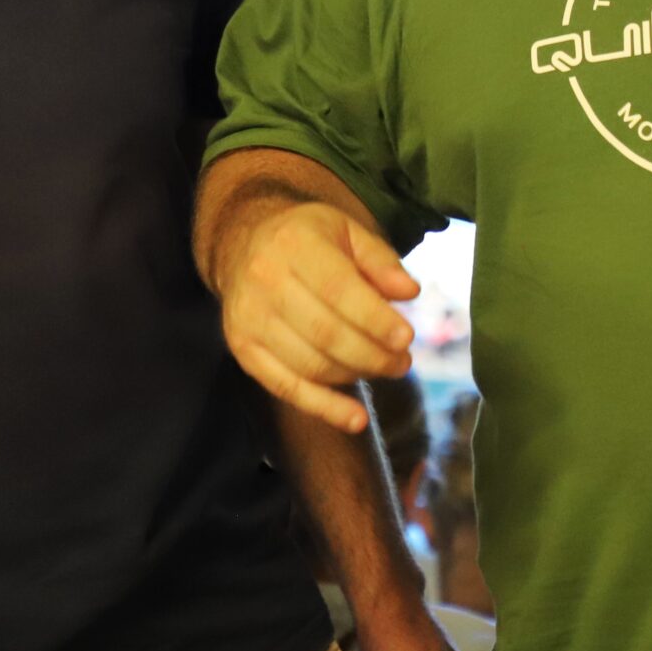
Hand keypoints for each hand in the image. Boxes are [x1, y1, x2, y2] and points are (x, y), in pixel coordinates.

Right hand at [214, 196, 416, 431]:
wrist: (241, 244)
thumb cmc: (305, 239)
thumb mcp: (345, 230)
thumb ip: (380, 259)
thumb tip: (409, 292)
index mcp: (294, 245)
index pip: (339, 290)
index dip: (375, 319)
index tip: (406, 337)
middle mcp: (265, 281)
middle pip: (325, 333)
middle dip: (372, 355)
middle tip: (402, 361)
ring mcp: (249, 319)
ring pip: (310, 364)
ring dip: (355, 375)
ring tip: (385, 370)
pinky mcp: (243, 350)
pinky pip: (286, 388)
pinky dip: (324, 408)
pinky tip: (356, 419)